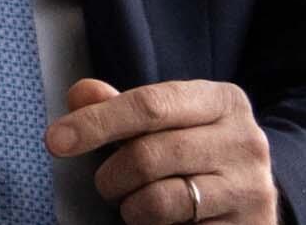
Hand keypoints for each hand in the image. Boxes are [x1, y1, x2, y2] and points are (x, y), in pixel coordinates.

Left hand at [46, 77, 277, 222]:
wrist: (249, 197)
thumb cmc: (193, 151)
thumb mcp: (163, 122)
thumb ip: (120, 107)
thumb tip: (80, 93)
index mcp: (223, 101)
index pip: (149, 105)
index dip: (96, 123)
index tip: (55, 141)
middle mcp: (245, 141)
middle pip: (147, 155)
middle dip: (111, 175)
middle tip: (106, 184)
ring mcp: (251, 189)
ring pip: (160, 200)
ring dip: (130, 207)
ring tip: (135, 203)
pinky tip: (163, 221)